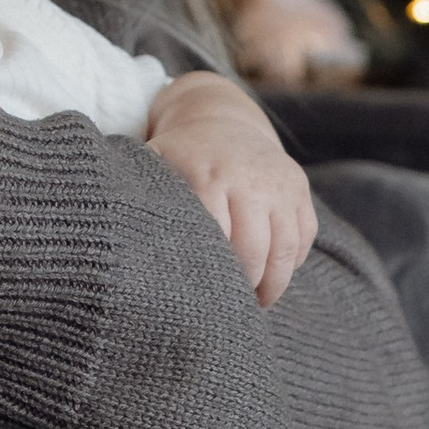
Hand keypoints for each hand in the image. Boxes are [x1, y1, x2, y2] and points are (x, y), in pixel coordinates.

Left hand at [146, 72, 317, 308]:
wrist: (221, 118)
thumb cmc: (180, 157)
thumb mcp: (156, 165)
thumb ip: (142, 197)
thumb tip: (124, 245)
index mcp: (208, 177)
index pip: (216, 239)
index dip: (212, 275)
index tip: (203, 301)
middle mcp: (249, 180)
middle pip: (253, 251)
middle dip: (243, 287)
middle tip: (231, 310)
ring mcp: (280, 184)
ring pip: (285, 250)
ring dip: (273, 285)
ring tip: (256, 305)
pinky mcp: (300, 188)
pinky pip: (304, 237)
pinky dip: (292, 263)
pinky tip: (273, 276)